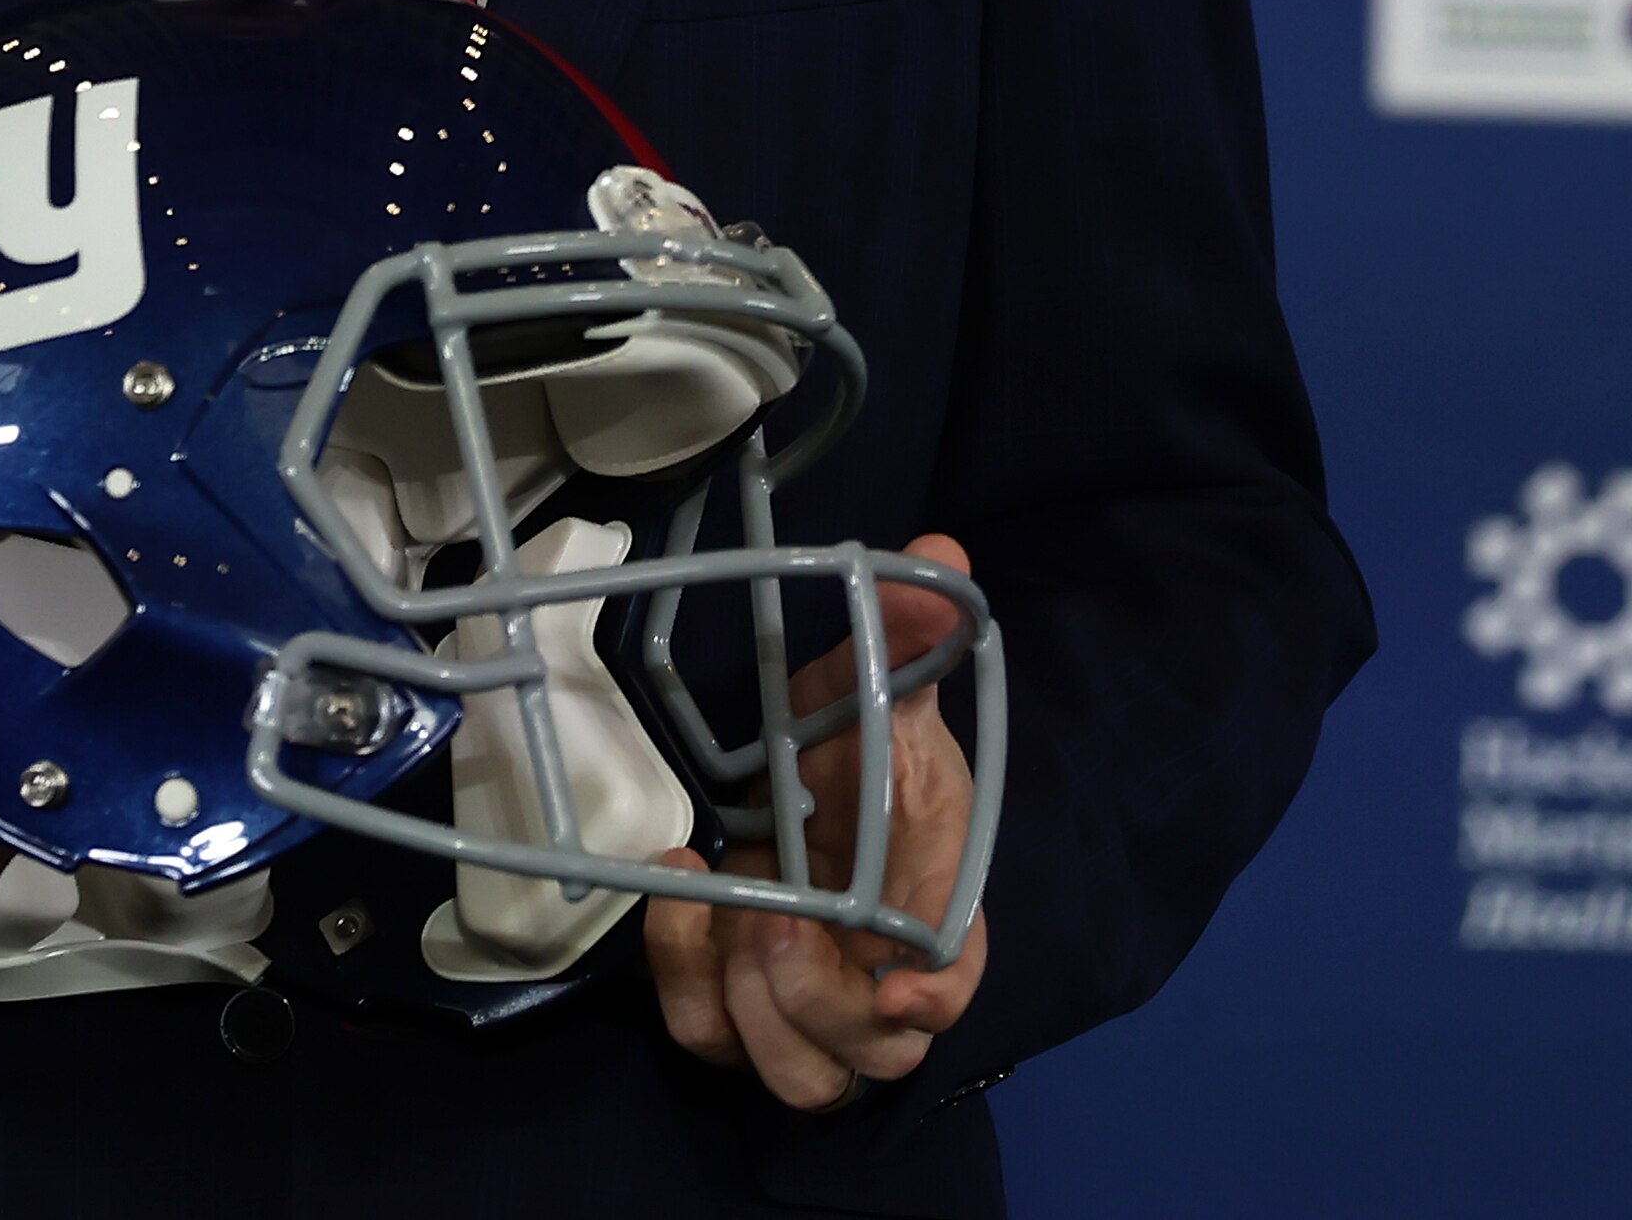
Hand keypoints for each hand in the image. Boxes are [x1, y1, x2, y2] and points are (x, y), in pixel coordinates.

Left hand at [643, 530, 990, 1112]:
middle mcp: (873, 976)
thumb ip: (910, 634)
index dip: (934, 1002)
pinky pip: (706, 1034)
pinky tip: (677, 889)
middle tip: (771, 917)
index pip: (954, 984)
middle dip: (813, 1003)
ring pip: (791, 1073)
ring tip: (727, 906)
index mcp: (932, 907)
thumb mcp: (880, 684)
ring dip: (752, 1005)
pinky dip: (683, 974)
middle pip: (865, 1058)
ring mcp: (803, 1002)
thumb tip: (938, 558)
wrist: (802, 773)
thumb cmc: (860, 744)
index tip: (897, 991)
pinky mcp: (736, 1005)